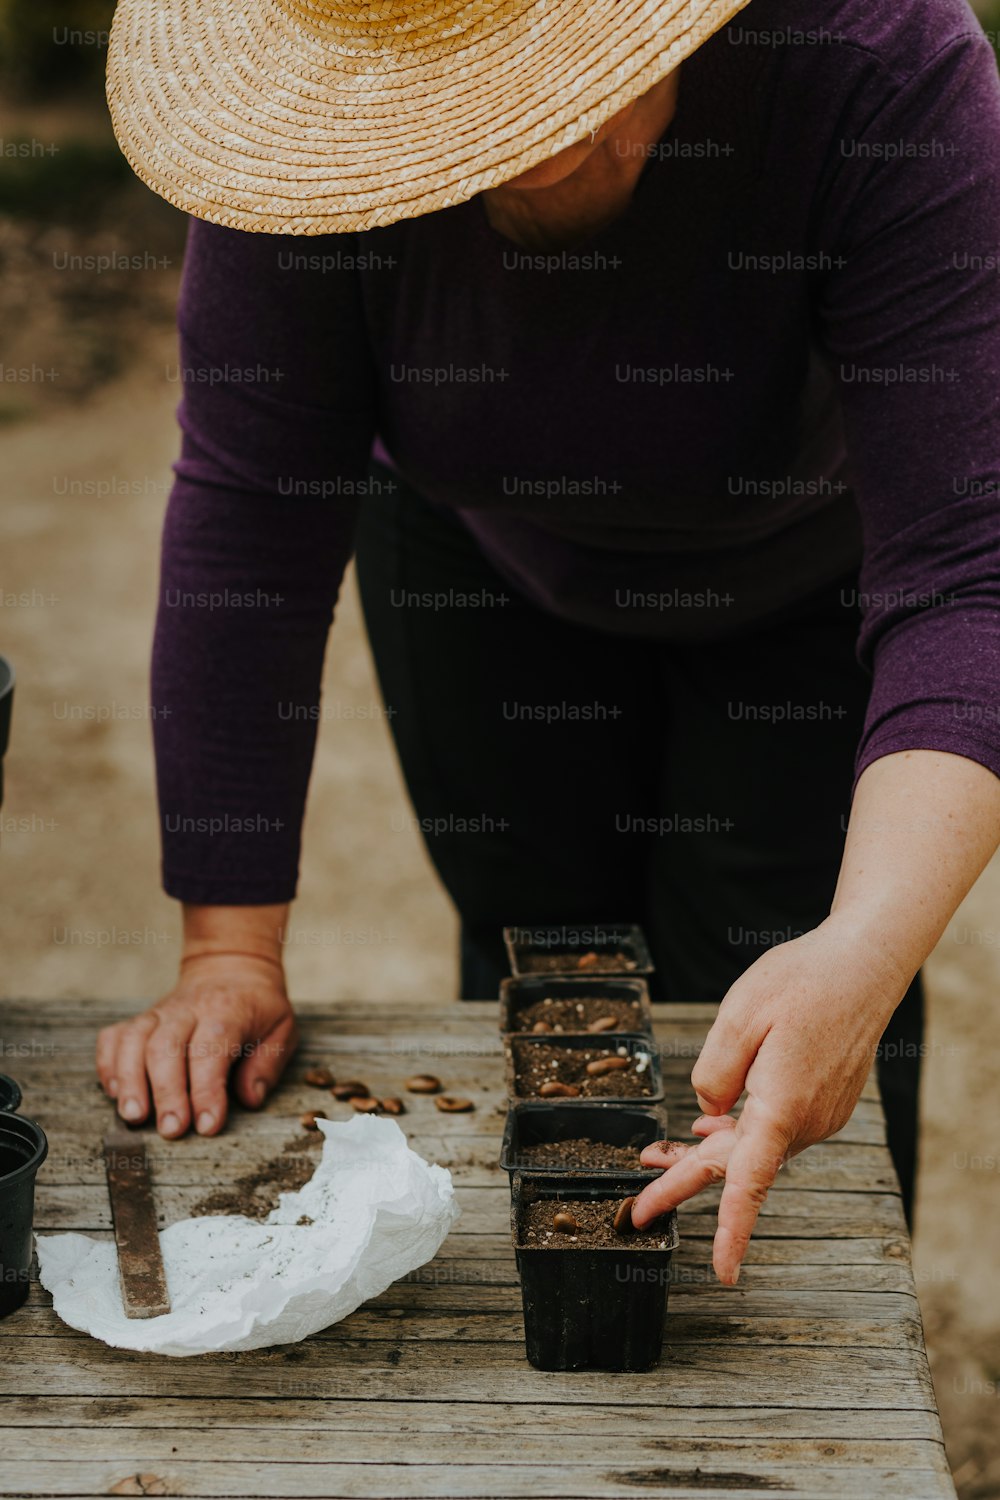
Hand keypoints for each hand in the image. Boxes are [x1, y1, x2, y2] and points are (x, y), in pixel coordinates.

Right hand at [96, 952, 297, 1137]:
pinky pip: (114, 1037)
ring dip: (130, 1080)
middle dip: (166, 1092)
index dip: (207, 1089)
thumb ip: (268, 1064)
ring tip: (134, 1116)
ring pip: (135, 1041)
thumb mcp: (282, 1028)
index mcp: (228, 1011)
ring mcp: (160, 1013)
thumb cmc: (258, 1007)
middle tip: (170, 1130)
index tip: (207, 1125)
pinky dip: (108, 1064)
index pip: (211, 1049)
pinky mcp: (140, 1020)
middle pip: (166, 1047)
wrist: (232, 966)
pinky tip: (115, 1092)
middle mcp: (188, 1010)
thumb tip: (250, 1098)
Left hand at [630, 914, 909, 1283]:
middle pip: (737, 1166)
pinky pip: (772, 1128)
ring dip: (708, 1151)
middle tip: (638, 1207)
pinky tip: (713, 1125)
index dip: (733, 1230)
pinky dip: (738, 1131)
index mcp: (782, 1105)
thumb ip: (713, 1073)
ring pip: (753, 1145)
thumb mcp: (738, 1015)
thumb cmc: (801, 982)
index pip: (750, 1181)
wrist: (864, 965)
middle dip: (685, 1181)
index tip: (723, 1272)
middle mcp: (806, 1120)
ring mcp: (819, 1115)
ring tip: (658, 1155)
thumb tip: (708, 1114)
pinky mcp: (823, 1103)